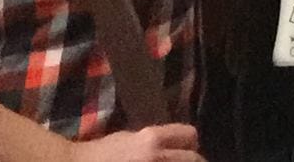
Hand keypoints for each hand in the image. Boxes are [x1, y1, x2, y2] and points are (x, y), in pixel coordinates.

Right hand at [67, 124, 203, 161]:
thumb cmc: (98, 154)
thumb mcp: (127, 139)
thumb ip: (152, 141)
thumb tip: (170, 146)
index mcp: (151, 139)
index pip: (188, 135)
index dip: (191, 142)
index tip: (189, 149)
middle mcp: (156, 157)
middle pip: (194, 159)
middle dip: (194, 161)